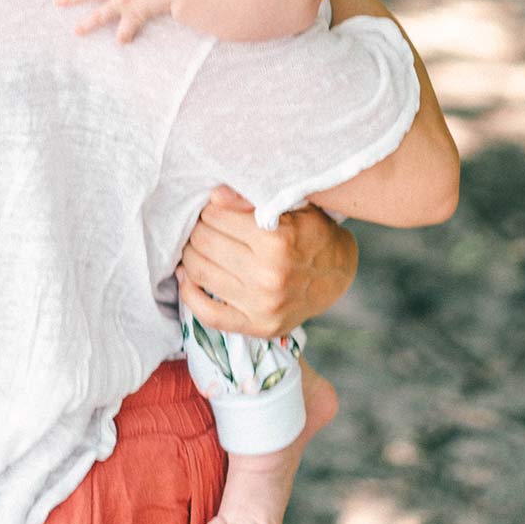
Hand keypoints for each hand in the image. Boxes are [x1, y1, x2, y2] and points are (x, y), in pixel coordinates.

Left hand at [176, 186, 358, 336]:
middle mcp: (268, 275)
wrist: (337, 274)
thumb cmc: (312, 232)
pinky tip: (187, 277)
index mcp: (277, 240)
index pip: (217, 217)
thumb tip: (214, 196)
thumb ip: (251, 199)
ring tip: (195, 246)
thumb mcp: (292, 205)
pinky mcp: (258, 326)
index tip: (214, 209)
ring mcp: (262, 305)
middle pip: (205, 243)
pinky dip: (190, 295)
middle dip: (198, 230)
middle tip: (203, 227)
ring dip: (191, 255)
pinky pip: (209, 315)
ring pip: (201, 273)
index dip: (210, 209)